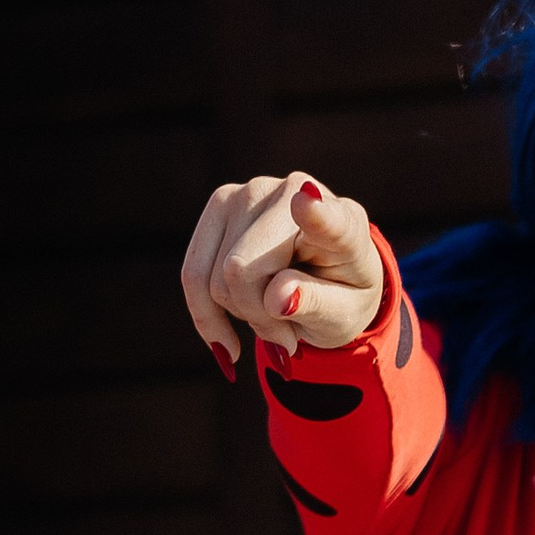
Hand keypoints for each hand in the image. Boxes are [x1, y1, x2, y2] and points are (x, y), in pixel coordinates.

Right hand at [181, 172, 383, 365]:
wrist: (325, 277)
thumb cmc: (339, 295)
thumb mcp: (341, 315)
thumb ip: (316, 305)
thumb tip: (276, 298)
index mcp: (342, 223)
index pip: (328, 218)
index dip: (316, 214)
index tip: (306, 201)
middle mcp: (292, 193)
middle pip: (241, 270)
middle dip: (255, 318)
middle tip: (286, 337)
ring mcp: (248, 194)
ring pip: (213, 279)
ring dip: (237, 315)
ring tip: (270, 319)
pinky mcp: (219, 206)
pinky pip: (192, 276)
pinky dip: (207, 318)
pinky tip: (228, 341)